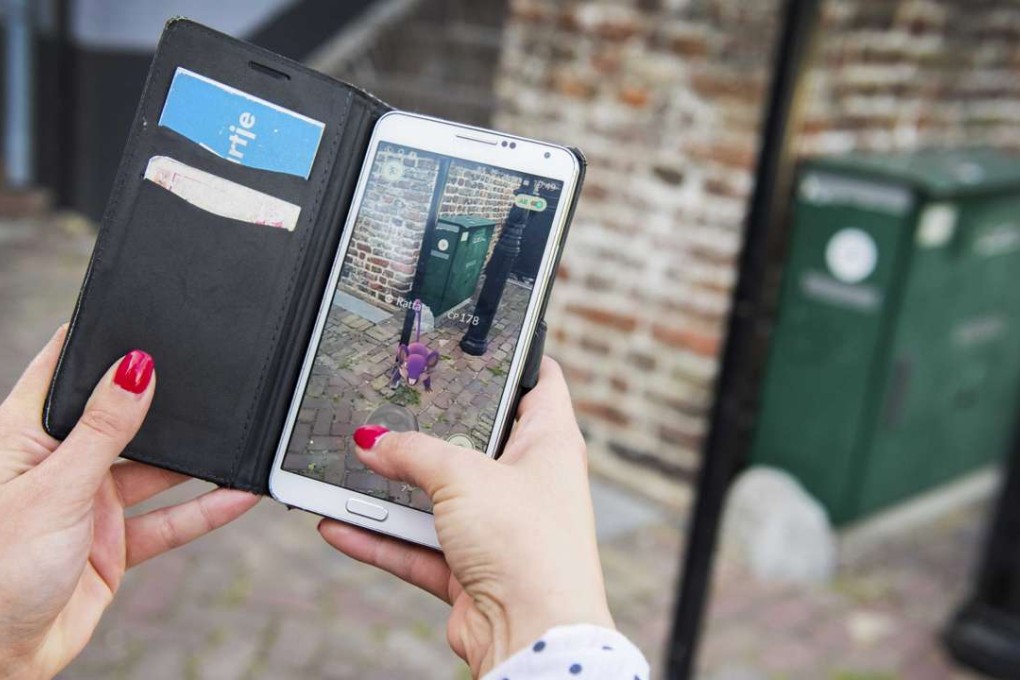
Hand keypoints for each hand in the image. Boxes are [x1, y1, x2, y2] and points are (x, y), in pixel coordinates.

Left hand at [0, 327, 258, 678]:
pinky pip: (167, 521)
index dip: (100, 342)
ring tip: (238, 440)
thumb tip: (135, 366)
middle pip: (122, 421)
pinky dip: (204, 511)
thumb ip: (103, 430)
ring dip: (193, 462)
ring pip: (153, 471)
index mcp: (25, 437)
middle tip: (210, 382)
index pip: (63, 371)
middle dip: (163, 406)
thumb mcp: (56, 489)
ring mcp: (89, 505)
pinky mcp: (112, 545)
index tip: (141, 313)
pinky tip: (238, 494)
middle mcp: (60, 465)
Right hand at [320, 358, 613, 676]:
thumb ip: (413, 453)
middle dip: (430, 430)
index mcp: (549, 443)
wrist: (532, 637)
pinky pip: (418, 546)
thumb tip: (374, 441)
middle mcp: (527, 482)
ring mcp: (499, 527)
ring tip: (348, 467)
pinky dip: (380, 538)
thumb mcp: (464, 477)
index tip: (476, 343)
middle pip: (473, 441)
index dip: (512, 359)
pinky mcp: (472, 568)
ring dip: (392, 491)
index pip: (538, 382)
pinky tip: (340, 524)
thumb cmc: (529, 547)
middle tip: (390, 406)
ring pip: (437, 498)